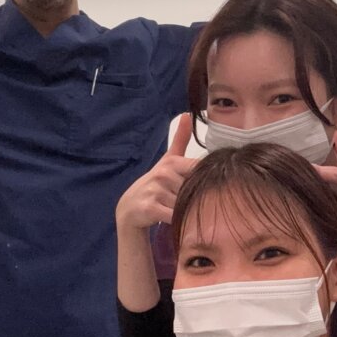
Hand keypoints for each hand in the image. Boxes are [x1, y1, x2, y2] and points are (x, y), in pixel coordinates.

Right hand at [116, 115, 196, 229]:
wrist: (130, 208)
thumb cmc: (155, 184)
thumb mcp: (168, 161)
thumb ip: (180, 139)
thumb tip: (187, 114)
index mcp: (172, 163)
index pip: (200, 171)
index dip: (206, 181)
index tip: (206, 186)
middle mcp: (164, 174)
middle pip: (195, 191)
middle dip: (195, 200)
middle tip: (187, 203)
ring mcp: (156, 191)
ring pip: (186, 205)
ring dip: (187, 212)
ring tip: (179, 211)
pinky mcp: (151, 208)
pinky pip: (175, 217)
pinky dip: (180, 222)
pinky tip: (177, 221)